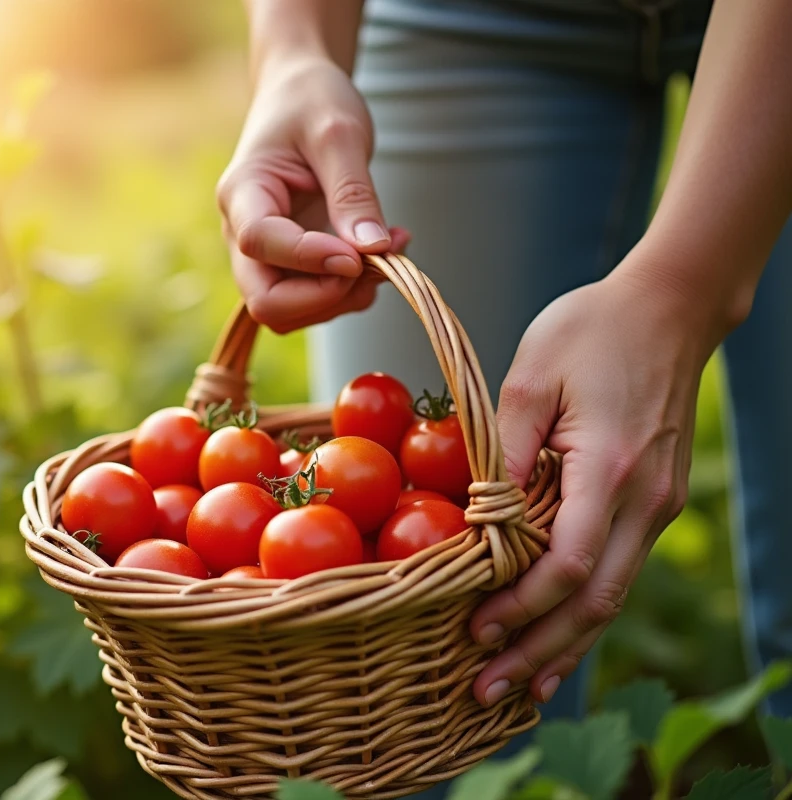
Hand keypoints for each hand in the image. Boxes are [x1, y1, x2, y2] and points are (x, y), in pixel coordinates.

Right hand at [217, 56, 408, 332]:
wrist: (300, 95)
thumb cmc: (312, 101)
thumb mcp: (339, 133)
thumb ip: (353, 192)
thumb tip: (372, 249)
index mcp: (242, 194)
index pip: (260, 243)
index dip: (309, 258)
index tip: (358, 254)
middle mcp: (242, 234)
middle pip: (265, 301)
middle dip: (324, 297)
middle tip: (374, 266)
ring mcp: (265, 255)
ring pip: (291, 313)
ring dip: (344, 298)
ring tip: (390, 251)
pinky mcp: (290, 264)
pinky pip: (313, 301)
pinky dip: (351, 292)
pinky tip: (380, 254)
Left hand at [469, 264, 724, 706]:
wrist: (669, 309)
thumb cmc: (591, 331)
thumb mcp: (529, 374)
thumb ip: (502, 446)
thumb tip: (476, 514)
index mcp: (610, 469)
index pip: (568, 564)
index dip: (521, 607)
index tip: (475, 630)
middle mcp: (643, 500)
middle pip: (594, 602)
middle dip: (538, 650)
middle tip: (486, 691)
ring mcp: (654, 506)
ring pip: (611, 597)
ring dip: (563, 644)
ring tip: (519, 687)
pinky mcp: (650, 503)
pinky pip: (615, 571)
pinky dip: (582, 612)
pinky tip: (556, 639)